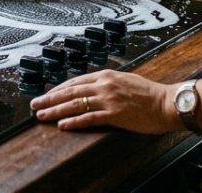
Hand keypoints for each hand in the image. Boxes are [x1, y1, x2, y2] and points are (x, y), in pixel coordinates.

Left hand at [30, 69, 176, 133]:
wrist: (166, 103)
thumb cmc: (149, 94)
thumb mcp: (125, 80)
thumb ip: (108, 83)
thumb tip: (93, 88)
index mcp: (106, 75)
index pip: (75, 81)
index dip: (58, 89)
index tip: (46, 94)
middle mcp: (104, 85)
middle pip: (70, 91)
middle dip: (50, 98)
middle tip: (35, 104)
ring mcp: (108, 99)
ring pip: (75, 104)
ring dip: (56, 110)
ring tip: (42, 116)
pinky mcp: (114, 114)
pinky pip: (89, 118)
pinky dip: (74, 121)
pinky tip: (62, 125)